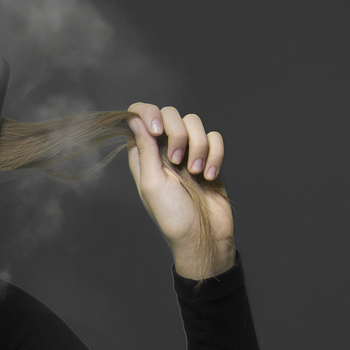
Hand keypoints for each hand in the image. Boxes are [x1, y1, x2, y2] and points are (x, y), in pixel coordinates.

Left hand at [126, 103, 234, 278]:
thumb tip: (134, 118)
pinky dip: (215, 154)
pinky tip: (209, 176)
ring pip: (195, 122)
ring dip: (198, 146)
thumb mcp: (152, 184)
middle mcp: (163, 150)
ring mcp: (188, 151)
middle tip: (177, 159)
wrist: (204, 236)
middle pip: (170, 114)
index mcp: (143, 155)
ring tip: (196, 173)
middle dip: (178, 133)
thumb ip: (144, 149)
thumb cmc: (173, 216)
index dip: (147, 113)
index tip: (158, 130)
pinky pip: (215, 137)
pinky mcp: (210, 157)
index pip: (139, 116)